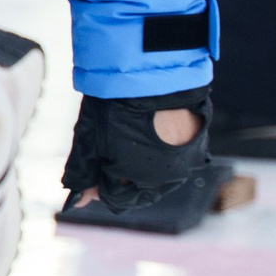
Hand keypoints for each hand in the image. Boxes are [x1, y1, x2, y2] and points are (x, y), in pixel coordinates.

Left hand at [62, 89, 209, 212]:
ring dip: (144, 168)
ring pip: (160, 177)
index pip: (116, 198)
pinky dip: (164, 152)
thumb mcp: (90, 141)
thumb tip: (76, 201)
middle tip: (109, 155)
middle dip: (121, 179)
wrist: (154, 74)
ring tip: (129, 141)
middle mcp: (166, 178)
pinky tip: (150, 133)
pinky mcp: (199, 144)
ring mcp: (186, 162)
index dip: (100, 186)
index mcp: (137, 180)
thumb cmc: (116, 106)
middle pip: (139, 191)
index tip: (94, 170)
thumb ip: (83, 174)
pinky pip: (178, 159)